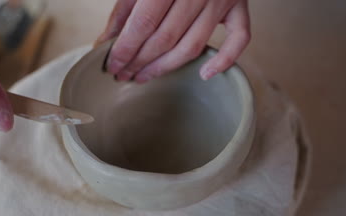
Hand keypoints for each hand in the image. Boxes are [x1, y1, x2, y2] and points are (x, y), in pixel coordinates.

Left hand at [97, 0, 249, 82]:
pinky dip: (224, 59)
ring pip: (193, 45)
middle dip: (141, 62)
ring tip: (145, 77)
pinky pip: (239, 38)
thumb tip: (106, 42)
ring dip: (166, 67)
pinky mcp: (238, 5)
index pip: (144, 23)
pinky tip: (204, 74)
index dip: (126, 49)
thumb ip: (123, 10)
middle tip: (125, 74)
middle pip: (166, 39)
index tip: (113, 65)